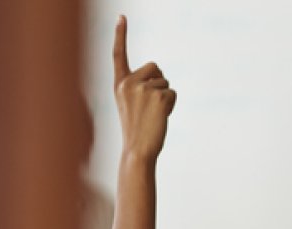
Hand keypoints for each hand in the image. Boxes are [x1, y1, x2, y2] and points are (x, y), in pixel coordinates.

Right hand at [113, 16, 175, 159]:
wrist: (138, 149)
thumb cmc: (136, 129)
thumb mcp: (131, 104)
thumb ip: (140, 87)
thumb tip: (161, 79)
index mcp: (119, 83)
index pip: (118, 54)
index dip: (120, 34)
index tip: (122, 16)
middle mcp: (128, 82)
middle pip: (156, 67)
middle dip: (159, 82)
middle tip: (150, 105)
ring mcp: (143, 89)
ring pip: (166, 82)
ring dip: (165, 96)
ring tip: (153, 114)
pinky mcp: (158, 97)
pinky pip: (173, 93)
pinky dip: (171, 104)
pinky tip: (161, 116)